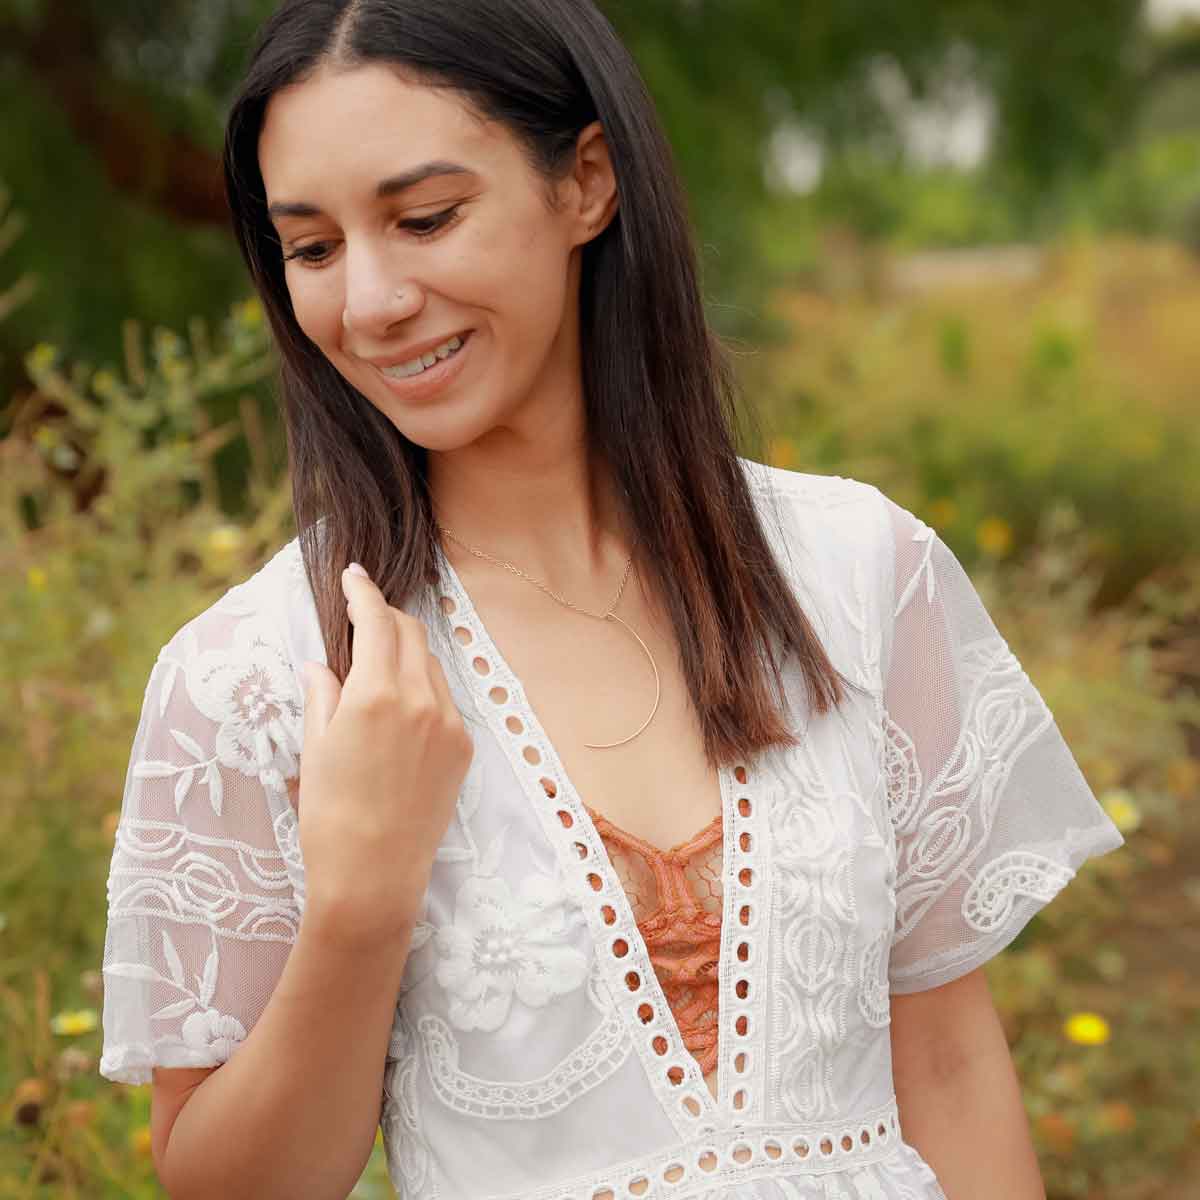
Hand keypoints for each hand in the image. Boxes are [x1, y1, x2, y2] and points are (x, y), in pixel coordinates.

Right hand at [296, 562, 471, 950]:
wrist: (373, 878)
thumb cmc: (329, 816)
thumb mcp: (313, 748)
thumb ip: (321, 695)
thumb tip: (320, 664)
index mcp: (375, 693)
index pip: (375, 619)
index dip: (362, 591)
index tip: (353, 574)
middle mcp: (420, 699)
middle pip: (409, 632)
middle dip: (385, 617)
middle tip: (361, 617)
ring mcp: (448, 723)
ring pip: (429, 664)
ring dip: (404, 652)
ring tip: (376, 667)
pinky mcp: (463, 748)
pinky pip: (444, 700)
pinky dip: (422, 689)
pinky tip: (400, 709)